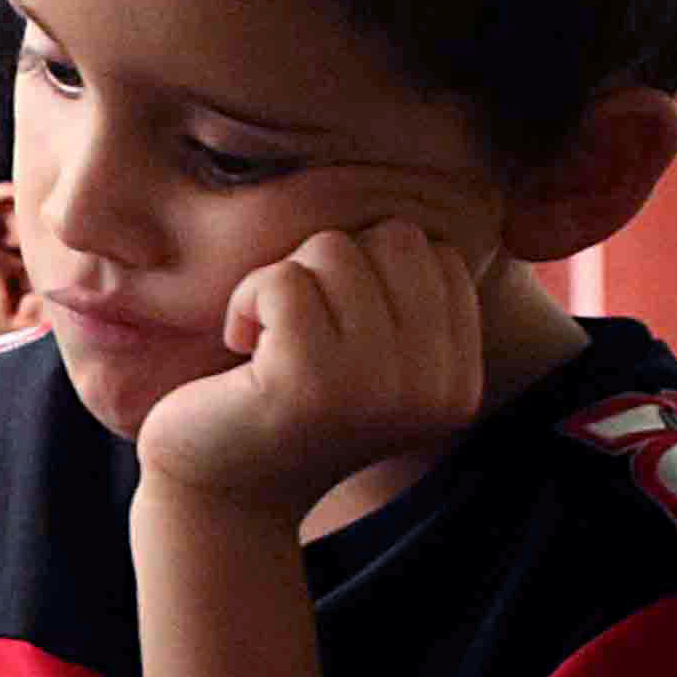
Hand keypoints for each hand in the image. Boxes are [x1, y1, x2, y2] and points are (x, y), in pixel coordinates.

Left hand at [127, 218, 487, 519]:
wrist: (218, 493)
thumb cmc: (283, 399)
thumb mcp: (366, 345)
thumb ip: (402, 288)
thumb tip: (435, 183)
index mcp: (458, 380)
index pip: (432, 250)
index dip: (367, 268)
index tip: (335, 332)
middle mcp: (435, 389)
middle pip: (394, 238)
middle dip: (330, 266)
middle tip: (297, 335)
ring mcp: (379, 390)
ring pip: (336, 250)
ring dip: (283, 284)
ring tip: (269, 346)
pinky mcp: (311, 386)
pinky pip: (283, 279)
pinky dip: (247, 301)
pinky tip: (241, 352)